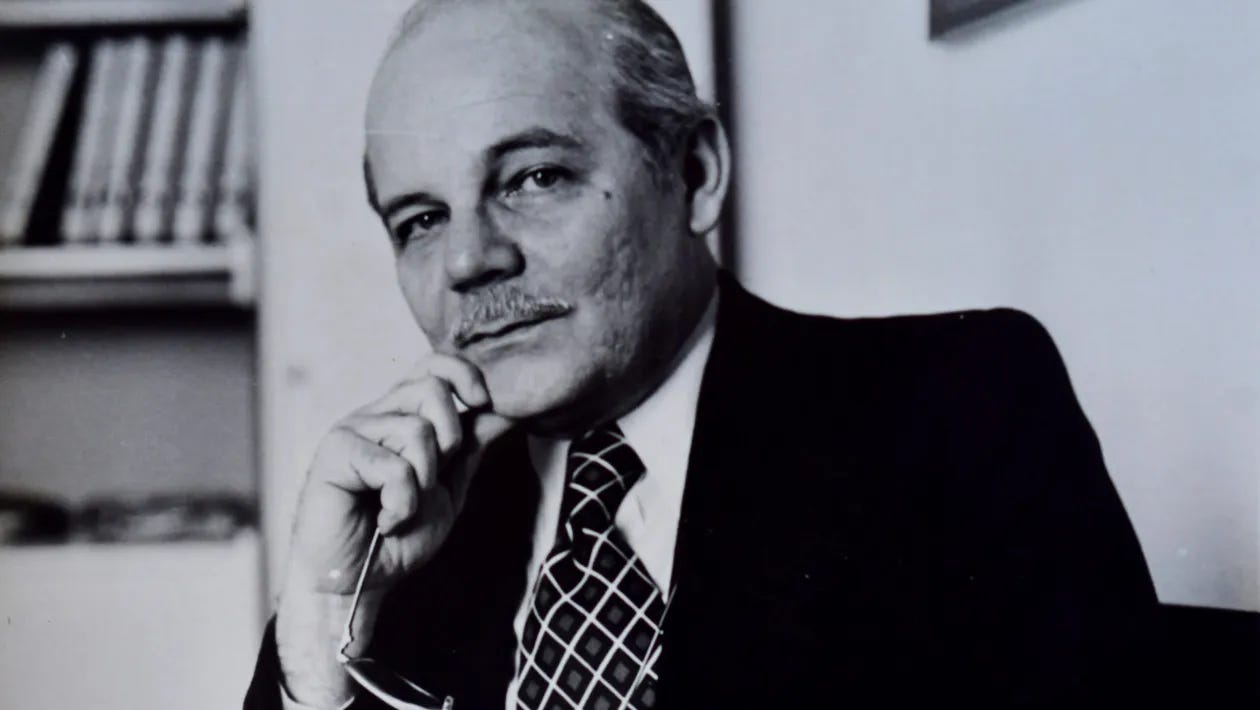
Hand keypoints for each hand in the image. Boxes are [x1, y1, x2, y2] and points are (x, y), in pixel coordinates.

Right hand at [276, 353, 513, 705]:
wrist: (355, 583)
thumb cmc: (396, 539)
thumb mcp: (448, 490)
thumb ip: (469, 449)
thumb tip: (503, 411)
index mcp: (401, 416)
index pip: (435, 365)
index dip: (465, 374)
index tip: (483, 404)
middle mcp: (376, 415)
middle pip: (432, 388)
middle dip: (450, 442)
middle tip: (430, 482)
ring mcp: (353, 430)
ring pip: (417, 429)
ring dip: (422, 483)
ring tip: (400, 508)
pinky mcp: (334, 452)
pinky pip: (393, 466)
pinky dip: (401, 502)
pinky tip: (385, 520)